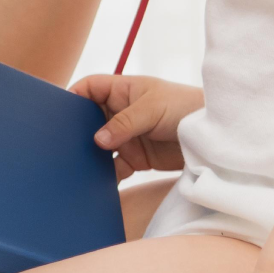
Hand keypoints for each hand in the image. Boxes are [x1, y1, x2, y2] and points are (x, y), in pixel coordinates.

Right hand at [70, 73, 202, 178]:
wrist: (215, 136)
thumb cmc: (186, 107)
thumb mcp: (153, 109)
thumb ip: (124, 123)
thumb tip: (97, 141)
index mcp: (124, 90)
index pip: (90, 88)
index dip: (73, 96)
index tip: (58, 111)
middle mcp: (122, 112)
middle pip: (90, 119)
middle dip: (76, 130)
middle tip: (61, 145)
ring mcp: (128, 136)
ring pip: (99, 146)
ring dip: (89, 156)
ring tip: (75, 167)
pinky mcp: (137, 158)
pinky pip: (114, 168)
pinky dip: (105, 176)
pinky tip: (96, 184)